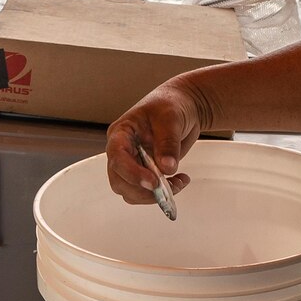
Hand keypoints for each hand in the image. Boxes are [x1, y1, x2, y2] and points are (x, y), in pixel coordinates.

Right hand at [105, 80, 207, 204]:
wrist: (183, 107)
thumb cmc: (170, 105)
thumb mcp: (170, 118)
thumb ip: (167, 143)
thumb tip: (166, 168)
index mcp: (121, 134)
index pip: (117, 157)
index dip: (132, 173)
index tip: (153, 182)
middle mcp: (121, 151)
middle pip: (119, 181)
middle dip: (142, 190)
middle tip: (168, 188)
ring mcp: (132, 163)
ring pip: (130, 191)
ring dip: (153, 195)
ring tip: (178, 183)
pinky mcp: (144, 172)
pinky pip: (146, 192)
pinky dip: (163, 193)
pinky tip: (179, 181)